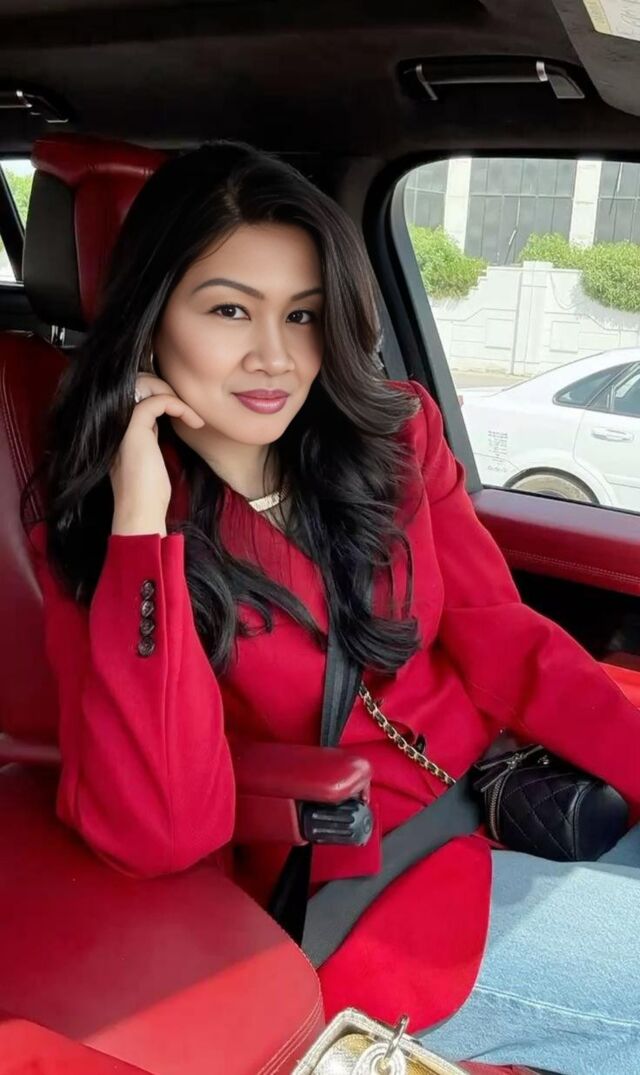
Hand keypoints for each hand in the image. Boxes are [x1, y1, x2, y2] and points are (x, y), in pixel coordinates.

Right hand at [110, 373, 203, 535]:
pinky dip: (180, 406)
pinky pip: (158, 400)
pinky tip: (194, 422)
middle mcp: (116, 419)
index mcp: (119, 426)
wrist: (140, 510)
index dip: (162, 393)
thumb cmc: (148, 491)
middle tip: (188, 410)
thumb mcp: (151, 454)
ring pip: (147, 384)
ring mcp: (122, 421)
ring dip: (175, 395)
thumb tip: (163, 415)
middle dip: (167, 388)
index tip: (184, 412)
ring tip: (193, 416)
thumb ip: (150, 432)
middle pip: (139, 380)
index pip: (137, 391)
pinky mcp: (134, 426)